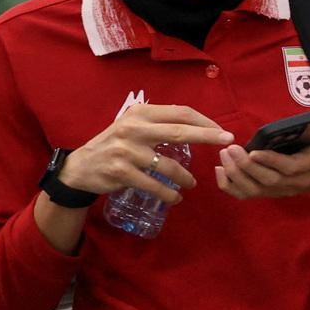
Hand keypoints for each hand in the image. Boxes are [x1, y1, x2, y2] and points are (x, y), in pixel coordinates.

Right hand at [56, 104, 233, 205]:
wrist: (81, 167)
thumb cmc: (114, 145)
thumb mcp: (133, 126)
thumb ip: (159, 124)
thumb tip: (197, 127)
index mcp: (140, 113)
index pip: (180, 112)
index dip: (204, 121)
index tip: (222, 131)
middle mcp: (133, 128)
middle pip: (180, 131)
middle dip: (208, 136)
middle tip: (228, 142)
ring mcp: (126, 150)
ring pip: (169, 165)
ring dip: (186, 177)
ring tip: (192, 184)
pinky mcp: (121, 172)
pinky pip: (154, 185)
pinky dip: (169, 194)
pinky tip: (175, 198)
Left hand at [215, 118, 309, 199]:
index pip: (289, 168)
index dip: (270, 161)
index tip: (254, 150)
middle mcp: (294, 183)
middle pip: (267, 180)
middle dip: (246, 166)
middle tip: (230, 149)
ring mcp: (280, 190)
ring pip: (254, 190)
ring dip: (235, 175)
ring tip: (224, 156)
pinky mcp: (269, 193)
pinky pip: (247, 194)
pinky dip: (230, 186)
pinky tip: (219, 170)